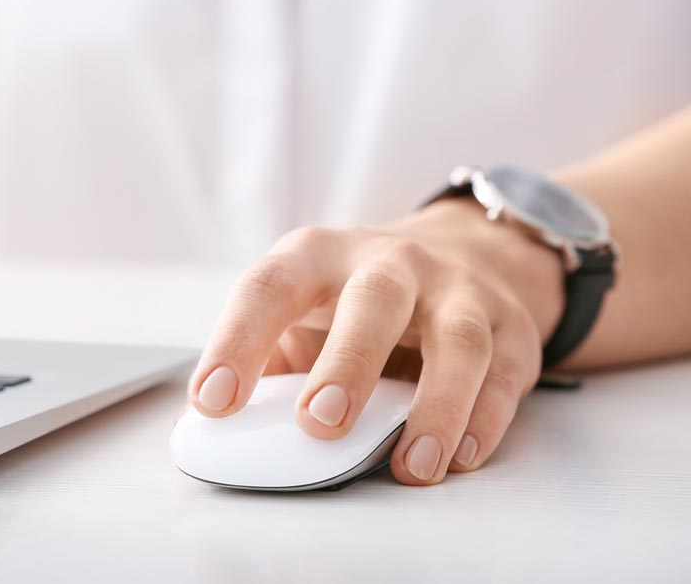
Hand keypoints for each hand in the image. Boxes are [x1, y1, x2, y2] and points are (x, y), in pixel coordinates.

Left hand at [186, 198, 565, 484]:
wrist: (458, 254)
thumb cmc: (352, 303)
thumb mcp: (303, 315)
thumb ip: (269, 365)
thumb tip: (214, 435)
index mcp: (317, 257)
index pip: (269, 288)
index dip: (238, 342)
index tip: (213, 403)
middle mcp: (388, 262)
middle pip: (373, 301)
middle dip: (347, 362)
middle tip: (320, 423)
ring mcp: (455, 287)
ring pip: (456, 338)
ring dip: (435, 405)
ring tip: (410, 466)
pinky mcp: (508, 324)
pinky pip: (503, 370)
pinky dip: (484, 417)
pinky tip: (458, 457)